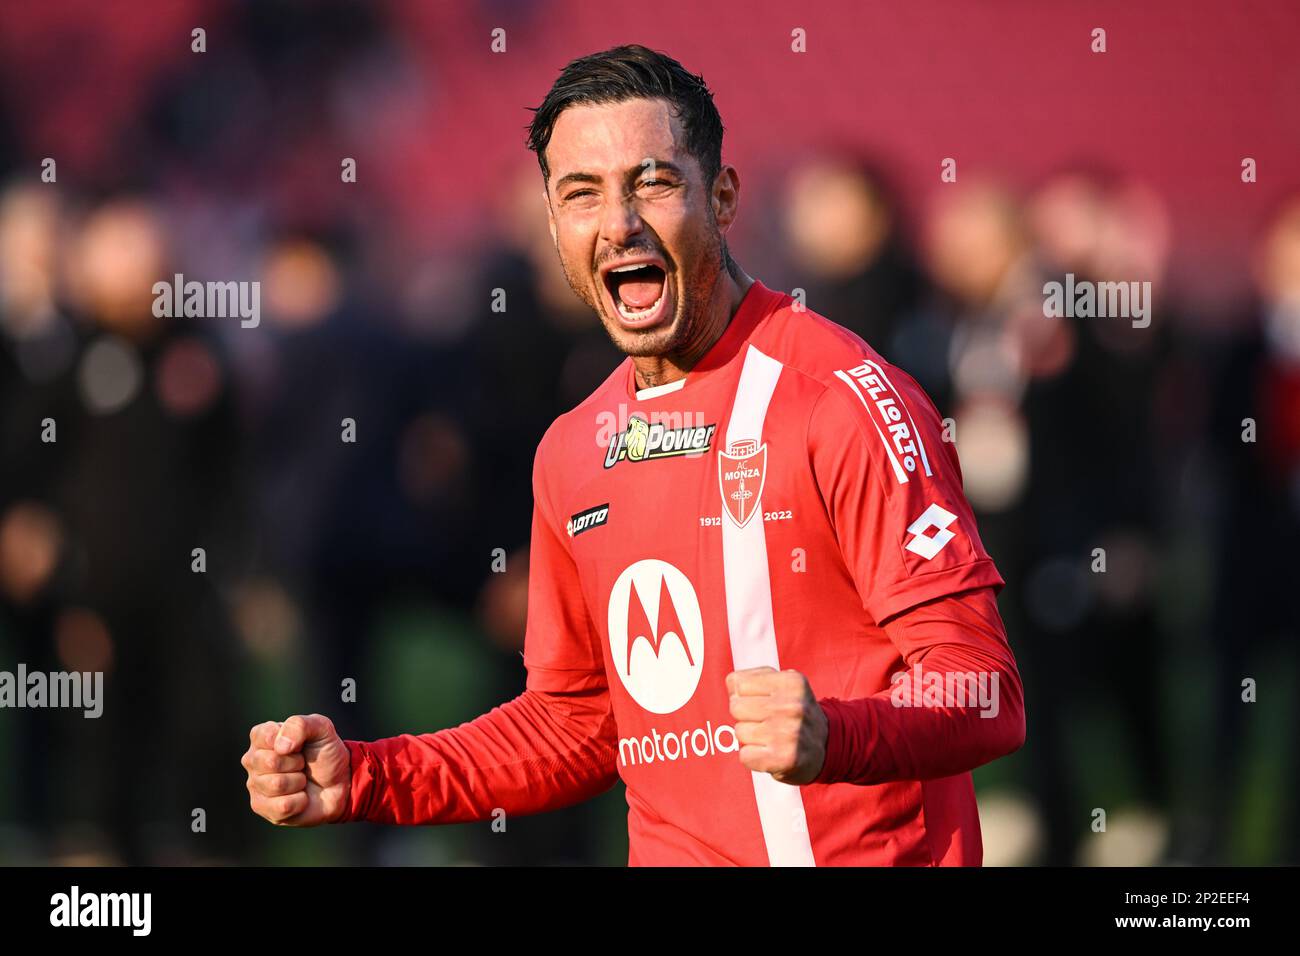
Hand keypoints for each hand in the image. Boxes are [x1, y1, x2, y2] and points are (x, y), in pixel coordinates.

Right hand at [242, 714, 349, 825]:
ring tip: (302, 780)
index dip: (292, 741)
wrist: (339, 782)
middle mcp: (253, 760)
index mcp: (261, 737)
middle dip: (296, 763)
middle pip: (270, 762)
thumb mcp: (321, 729)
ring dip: (299, 782)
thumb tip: (280, 747)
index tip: (301, 745)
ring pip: (276, 785)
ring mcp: (255, 785)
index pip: (266, 736)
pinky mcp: (261, 808)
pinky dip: (300, 801)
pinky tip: (300, 796)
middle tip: (303, 764)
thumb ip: (300, 725)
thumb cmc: (326, 753)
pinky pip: (282, 806)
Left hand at [727, 667, 827, 784]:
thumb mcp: (786, 685)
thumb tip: (732, 684)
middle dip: (745, 716)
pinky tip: (770, 752)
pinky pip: (744, 755)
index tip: (759, 702)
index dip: (742, 694)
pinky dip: (753, 757)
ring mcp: (788, 733)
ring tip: (770, 737)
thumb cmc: (797, 713)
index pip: (737, 683)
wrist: (827, 746)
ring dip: (750, 738)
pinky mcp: (783, 759)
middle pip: (735, 707)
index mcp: (791, 682)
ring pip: (739, 731)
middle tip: (764, 721)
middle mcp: (792, 706)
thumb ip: (756, 678)